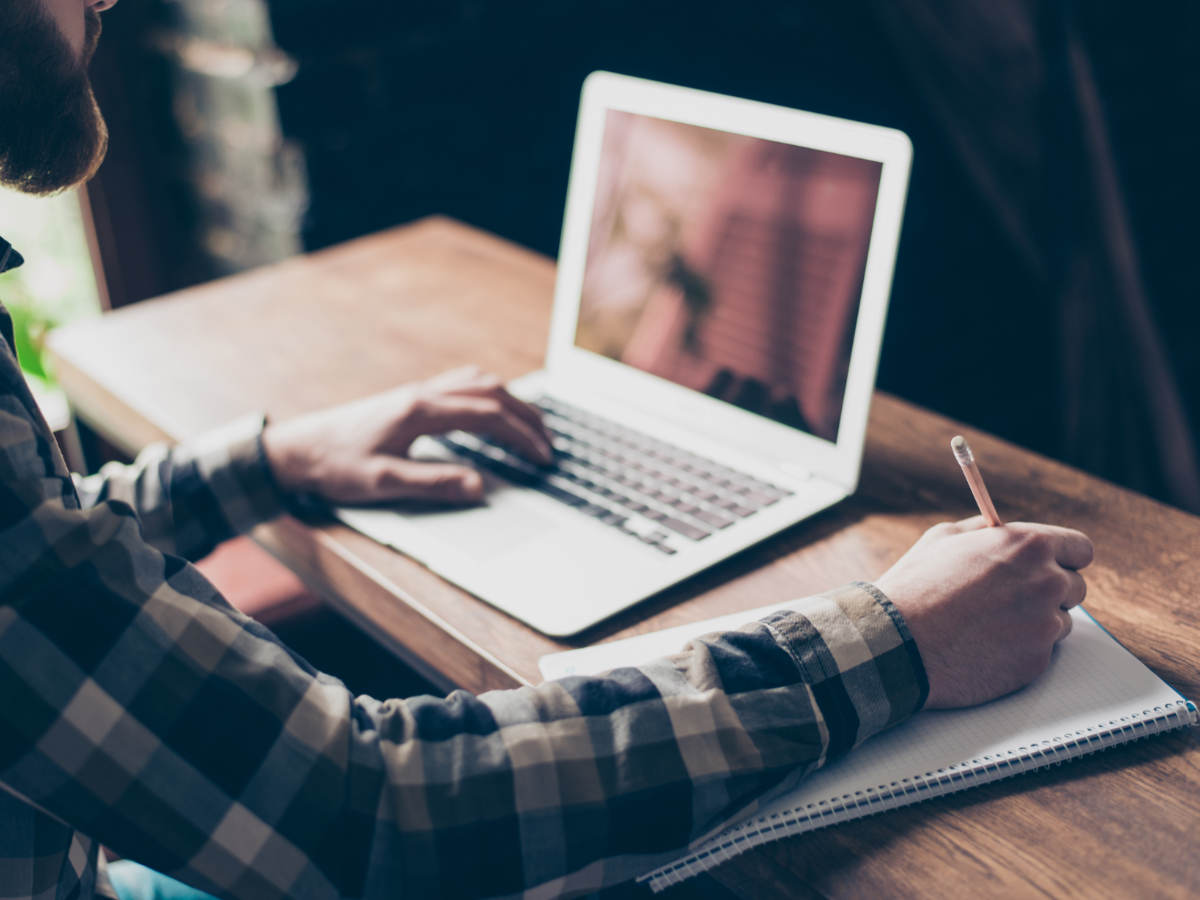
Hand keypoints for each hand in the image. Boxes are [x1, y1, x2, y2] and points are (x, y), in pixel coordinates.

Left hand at [261, 367, 553, 505]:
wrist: (297, 449)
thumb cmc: (335, 467)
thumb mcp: (383, 483)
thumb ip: (434, 483)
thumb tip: (480, 486)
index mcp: (421, 411)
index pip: (487, 414)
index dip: (521, 435)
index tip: (543, 456)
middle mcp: (423, 394)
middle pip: (491, 392)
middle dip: (526, 417)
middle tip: (549, 444)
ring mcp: (417, 392)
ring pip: (477, 382)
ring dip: (510, 401)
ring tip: (532, 426)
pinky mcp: (410, 398)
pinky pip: (461, 384)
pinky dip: (489, 394)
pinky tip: (492, 410)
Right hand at [876, 516, 1093, 708]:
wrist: (897, 640)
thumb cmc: (916, 586)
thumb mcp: (944, 538)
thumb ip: (985, 531)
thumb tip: (999, 531)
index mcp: (1028, 546)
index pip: (1080, 548)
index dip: (1064, 557)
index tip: (1053, 565)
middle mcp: (1046, 582)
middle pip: (1075, 586)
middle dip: (1050, 591)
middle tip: (1014, 597)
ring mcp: (1045, 625)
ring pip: (1060, 621)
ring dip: (1036, 621)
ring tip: (991, 623)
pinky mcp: (1037, 660)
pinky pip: (1041, 651)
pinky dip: (1020, 649)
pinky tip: (985, 644)